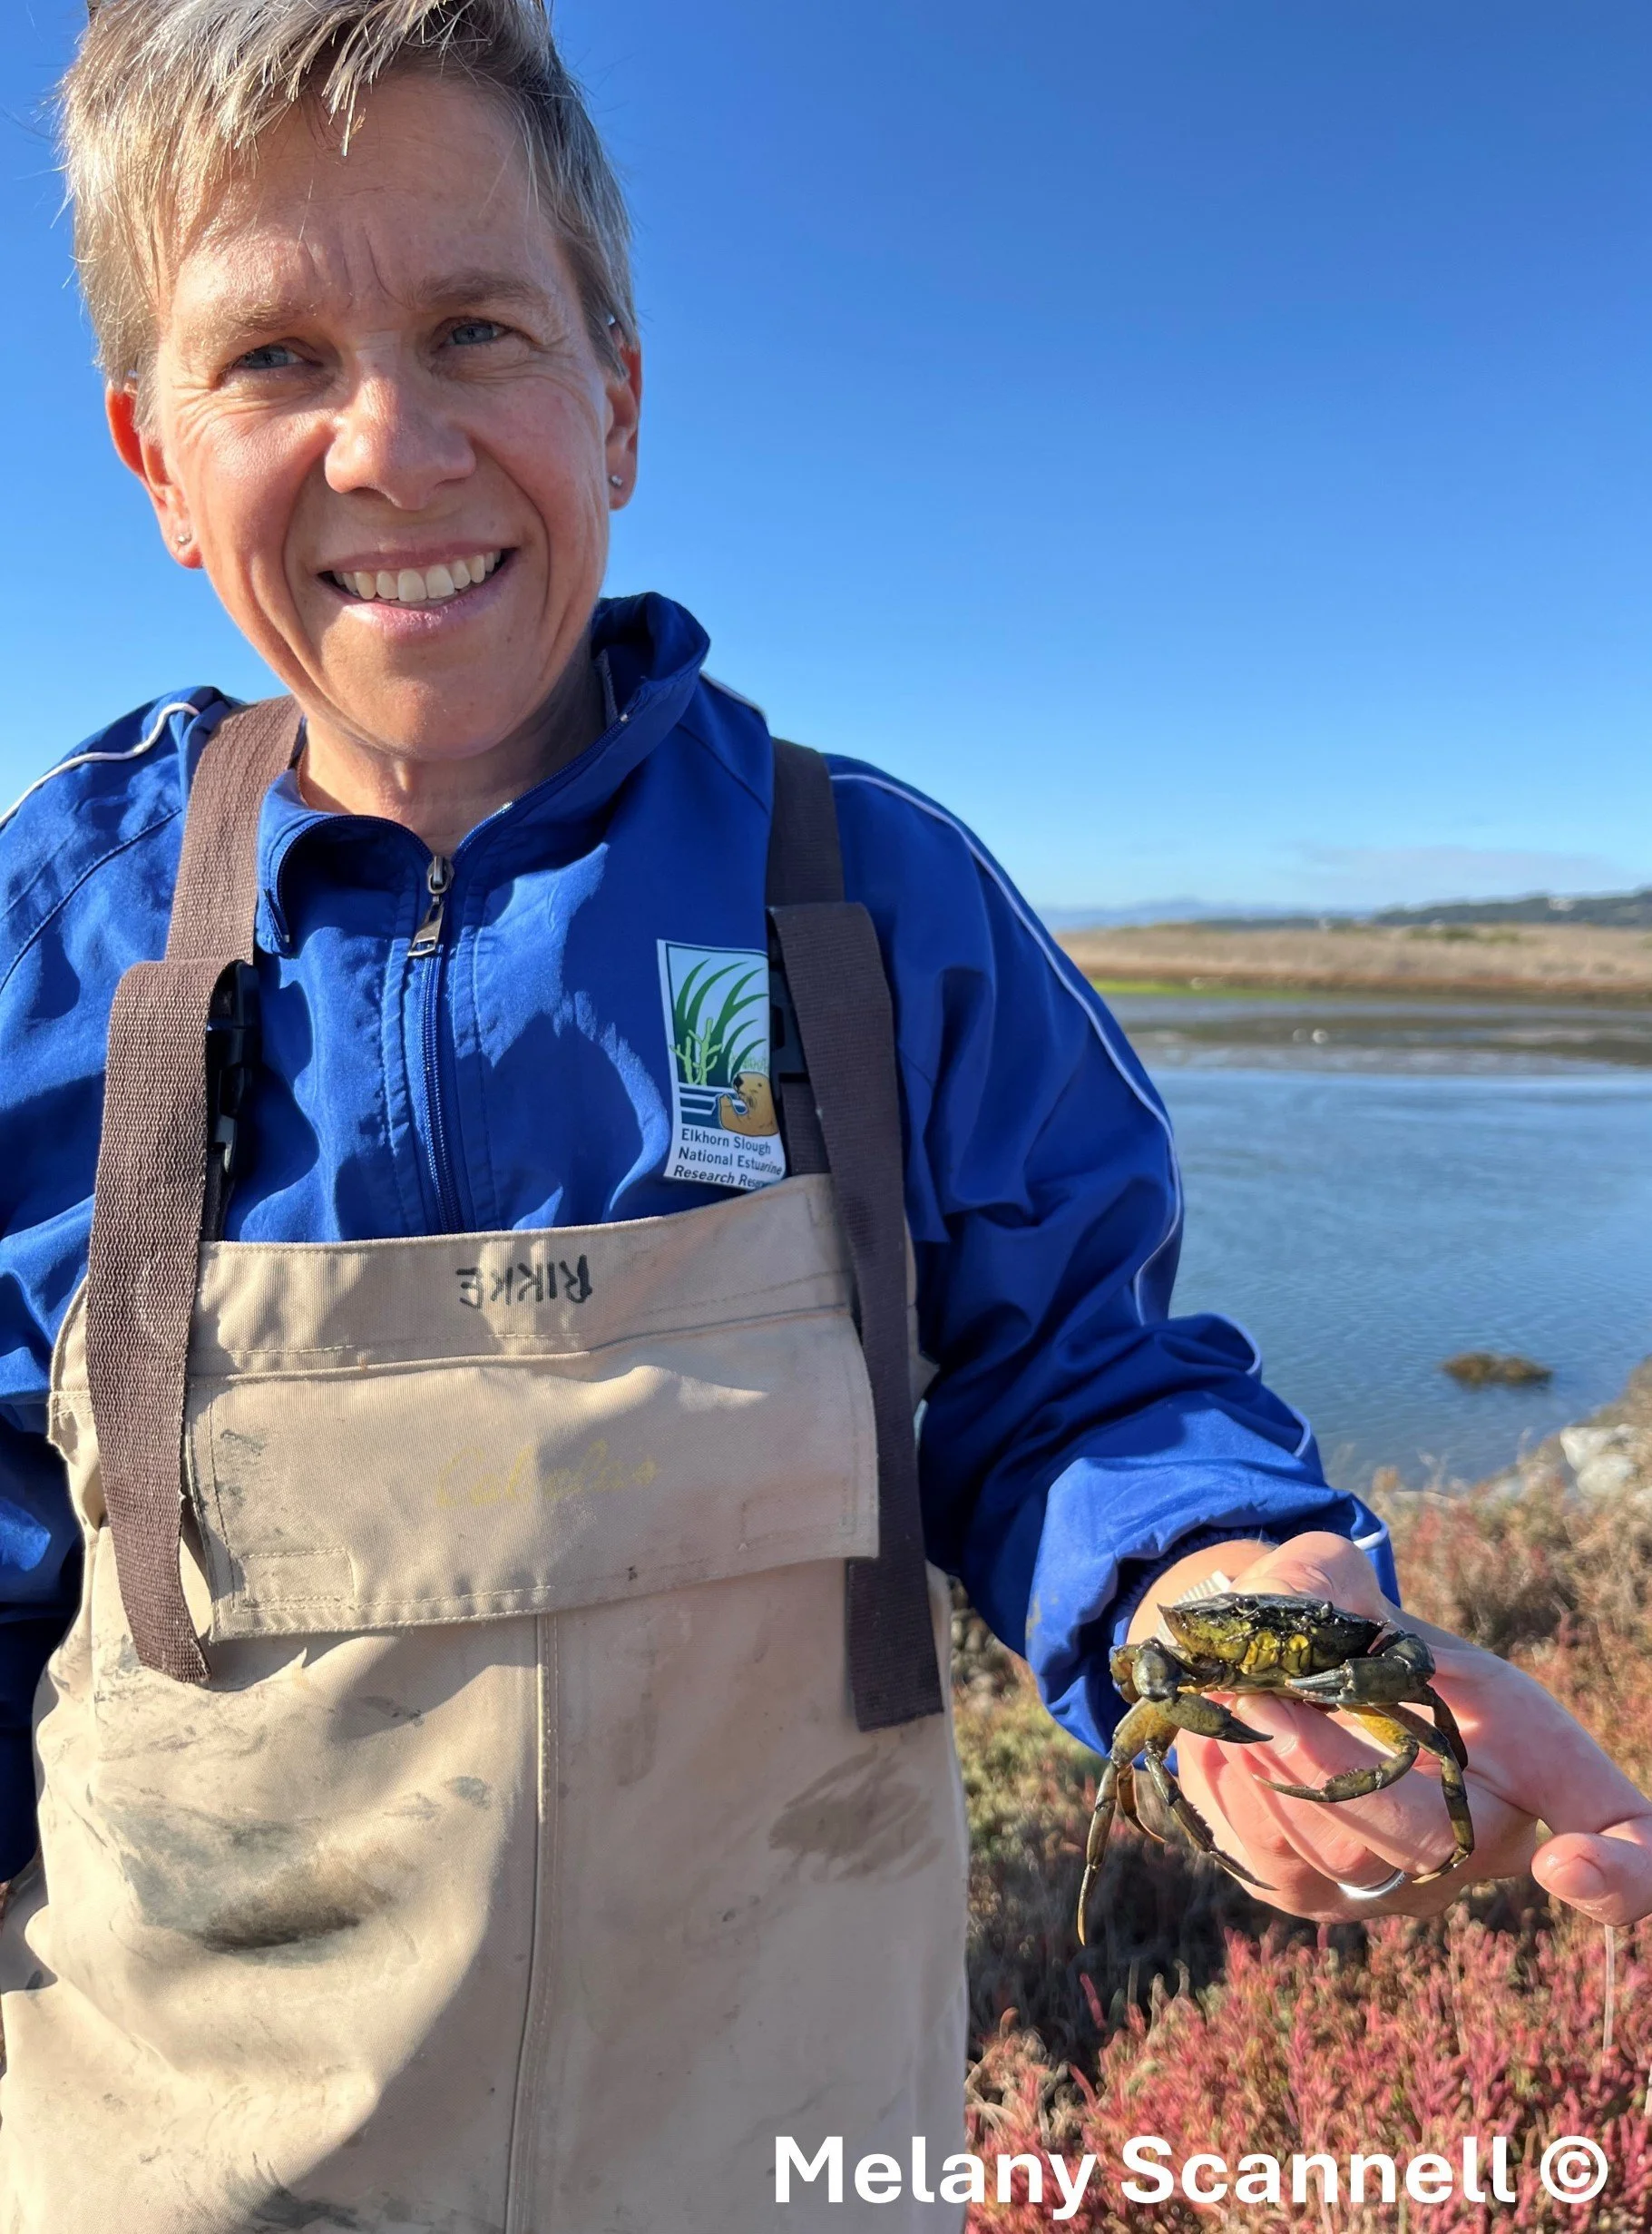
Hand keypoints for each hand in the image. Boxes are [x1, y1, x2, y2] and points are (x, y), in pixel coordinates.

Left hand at [1152, 1532, 1651, 1924]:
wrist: (1258, 1659)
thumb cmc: (1332, 1620)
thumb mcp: (1337, 1575)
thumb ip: (1322, 1584)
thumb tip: (1292, 1641)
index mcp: (1527, 1760)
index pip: (1627, 1834)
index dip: (1629, 1876)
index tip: (1564, 1863)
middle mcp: (1472, 1842)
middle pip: (1427, 1846)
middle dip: (1338, 1773)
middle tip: (1267, 1697)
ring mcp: (1390, 1883)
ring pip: (1338, 1862)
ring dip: (1273, 1776)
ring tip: (1238, 1699)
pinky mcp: (1311, 1892)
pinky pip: (1272, 1863)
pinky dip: (1236, 1792)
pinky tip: (1224, 1738)